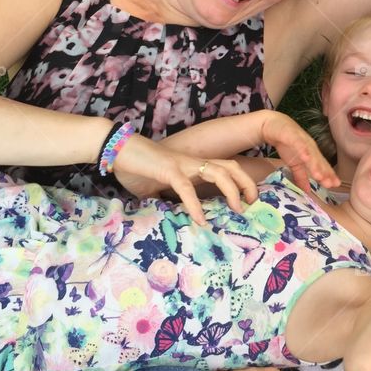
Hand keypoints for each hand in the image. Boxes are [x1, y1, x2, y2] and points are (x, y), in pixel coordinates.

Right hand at [113, 136, 255, 223]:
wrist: (117, 149)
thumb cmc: (138, 168)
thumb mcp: (160, 187)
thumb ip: (172, 198)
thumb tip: (177, 219)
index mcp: (194, 165)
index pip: (227, 168)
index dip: (243, 182)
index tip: (249, 202)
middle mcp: (194, 162)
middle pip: (232, 166)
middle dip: (248, 184)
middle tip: (254, 205)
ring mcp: (183, 164)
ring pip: (219, 172)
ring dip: (232, 191)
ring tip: (238, 210)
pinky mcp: (168, 170)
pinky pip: (187, 187)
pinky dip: (196, 205)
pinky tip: (200, 220)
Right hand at [260, 111, 339, 189]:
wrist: (273, 124)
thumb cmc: (287, 143)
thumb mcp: (294, 163)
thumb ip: (301, 176)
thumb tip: (307, 192)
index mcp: (312, 154)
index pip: (322, 166)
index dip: (329, 175)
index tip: (335, 185)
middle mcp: (310, 147)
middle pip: (319, 161)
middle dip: (326, 172)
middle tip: (331, 184)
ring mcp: (302, 140)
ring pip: (310, 153)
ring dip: (316, 164)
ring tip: (319, 176)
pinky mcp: (291, 135)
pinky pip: (298, 144)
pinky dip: (302, 150)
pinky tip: (305, 158)